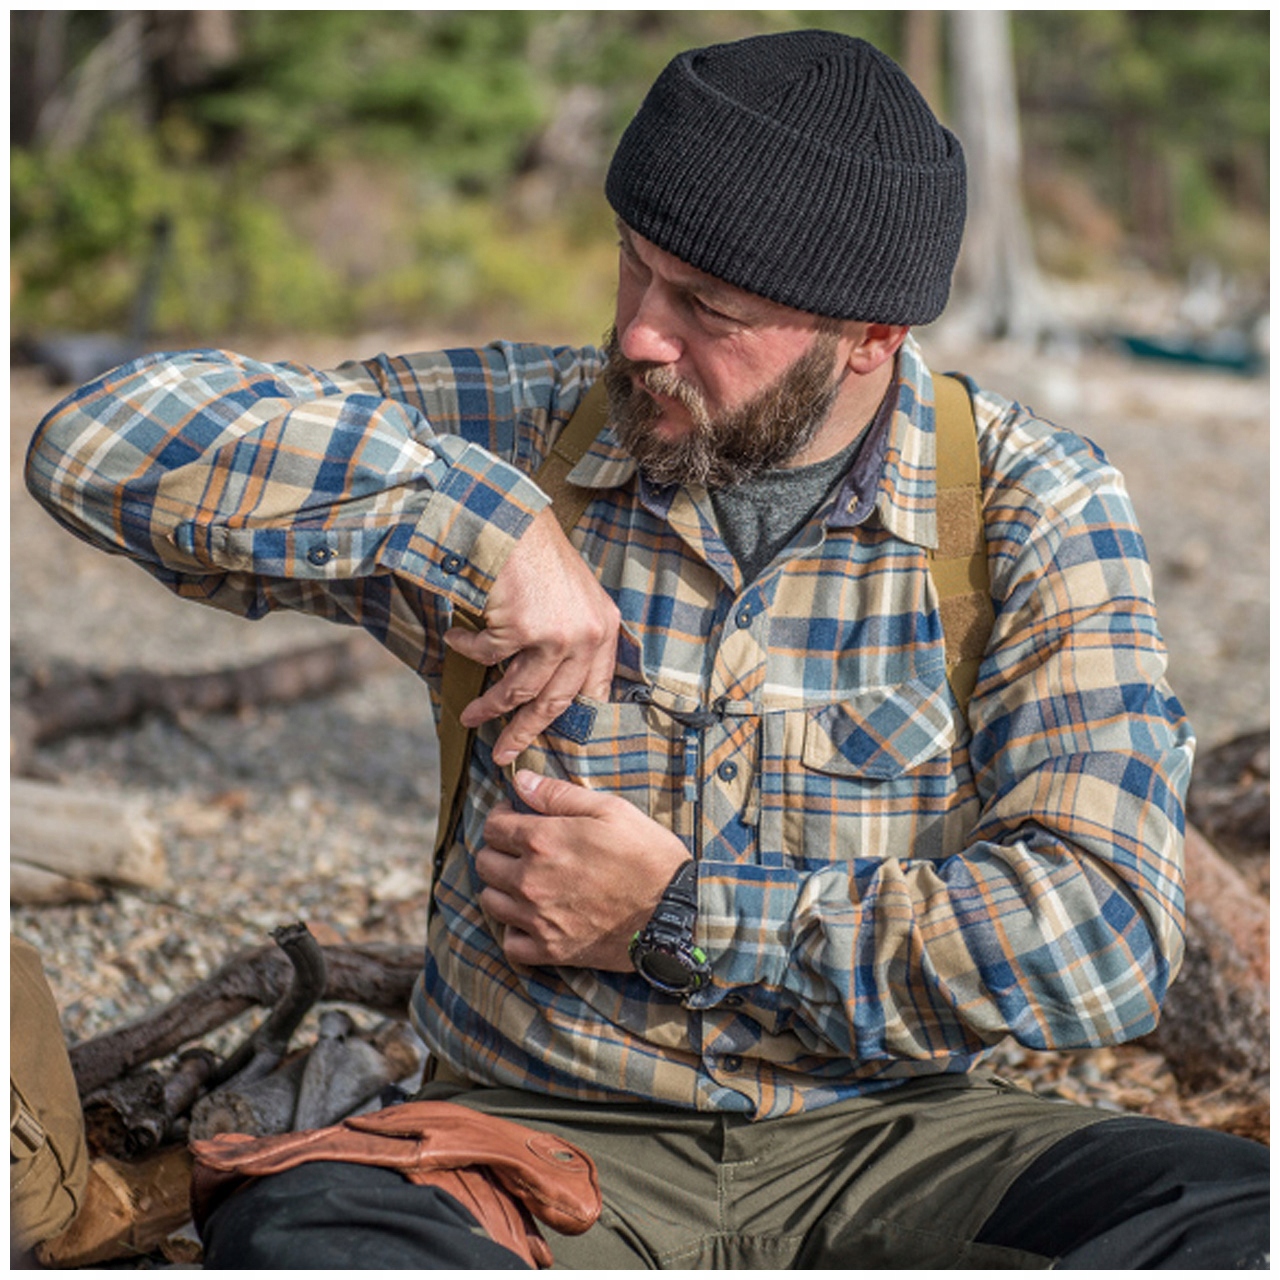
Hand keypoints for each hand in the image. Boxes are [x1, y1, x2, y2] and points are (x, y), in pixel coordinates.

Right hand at [444, 508, 619, 765]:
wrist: (509, 518)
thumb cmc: (536, 553)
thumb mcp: (572, 596)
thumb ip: (572, 636)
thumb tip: (550, 686)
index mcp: (604, 628)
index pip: (593, 690)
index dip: (570, 721)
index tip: (550, 740)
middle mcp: (587, 635)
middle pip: (556, 703)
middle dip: (524, 732)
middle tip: (504, 753)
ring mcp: (557, 635)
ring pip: (519, 691)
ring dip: (490, 707)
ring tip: (468, 716)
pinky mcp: (523, 630)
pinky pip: (488, 657)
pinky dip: (468, 652)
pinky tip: (456, 641)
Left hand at [476, 770, 690, 970]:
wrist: (673, 913)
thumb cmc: (647, 855)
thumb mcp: (611, 810)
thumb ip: (559, 794)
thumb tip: (520, 780)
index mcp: (543, 841)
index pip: (493, 826)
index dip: (502, 816)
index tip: (515, 815)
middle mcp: (531, 880)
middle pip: (485, 862)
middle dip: (498, 849)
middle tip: (520, 848)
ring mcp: (538, 918)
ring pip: (490, 901)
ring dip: (502, 887)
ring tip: (524, 880)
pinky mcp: (551, 949)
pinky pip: (510, 942)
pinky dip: (514, 930)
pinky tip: (530, 917)